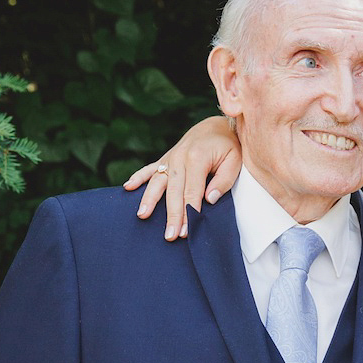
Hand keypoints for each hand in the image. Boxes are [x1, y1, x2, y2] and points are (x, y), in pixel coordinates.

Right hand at [123, 115, 243, 240]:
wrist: (216, 127)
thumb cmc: (228, 146)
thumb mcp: (235, 160)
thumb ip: (224, 180)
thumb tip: (209, 199)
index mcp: (197, 158)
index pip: (192, 192)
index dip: (189, 213)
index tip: (186, 231)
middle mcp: (179, 157)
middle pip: (173, 191)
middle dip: (172, 215)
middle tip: (170, 236)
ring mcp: (170, 157)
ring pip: (157, 181)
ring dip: (149, 200)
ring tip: (142, 216)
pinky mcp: (165, 159)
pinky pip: (149, 169)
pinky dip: (138, 177)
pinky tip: (128, 187)